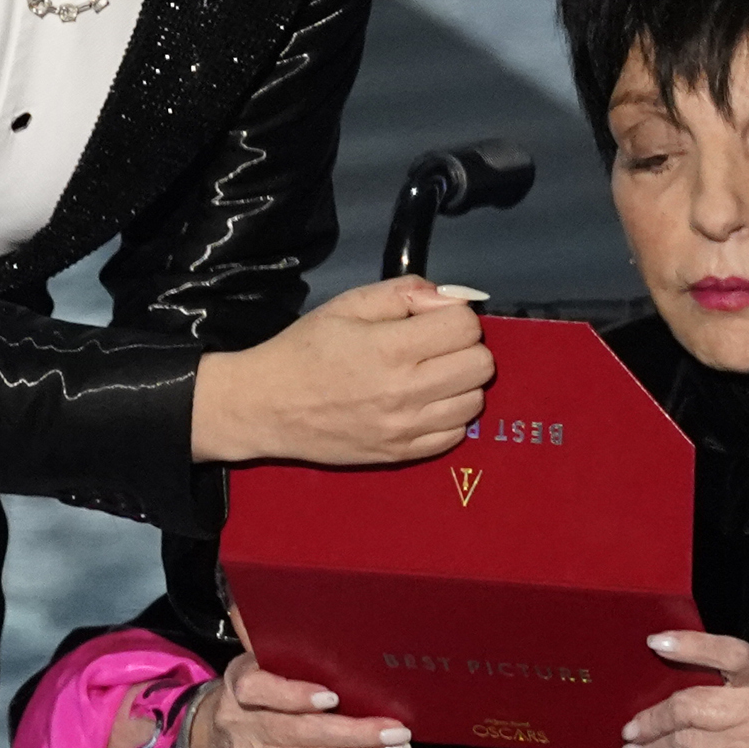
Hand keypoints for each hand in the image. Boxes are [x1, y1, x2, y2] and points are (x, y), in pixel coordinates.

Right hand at [91, 652, 409, 747]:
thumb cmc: (246, 697)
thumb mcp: (248, 662)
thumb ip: (261, 631)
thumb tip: (266, 585)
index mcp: (239, 686)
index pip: (258, 691)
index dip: (293, 695)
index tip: (330, 696)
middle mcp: (244, 727)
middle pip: (296, 732)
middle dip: (351, 732)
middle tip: (392, 726)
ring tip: (397, 743)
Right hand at [191, 277, 492, 465]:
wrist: (267, 407)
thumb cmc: (306, 349)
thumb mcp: (348, 304)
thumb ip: (404, 292)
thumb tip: (451, 298)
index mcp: (390, 348)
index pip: (466, 326)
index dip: (454, 315)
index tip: (430, 319)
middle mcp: (404, 391)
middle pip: (481, 365)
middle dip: (464, 348)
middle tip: (435, 347)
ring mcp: (405, 428)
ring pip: (475, 402)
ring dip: (459, 384)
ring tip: (429, 376)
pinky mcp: (401, 454)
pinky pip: (456, 435)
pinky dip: (448, 416)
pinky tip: (422, 403)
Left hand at [618, 634, 748, 747]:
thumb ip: (743, 688)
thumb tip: (686, 670)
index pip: (730, 649)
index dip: (692, 643)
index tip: (657, 640)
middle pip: (691, 702)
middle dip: (653, 712)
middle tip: (629, 719)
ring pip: (685, 742)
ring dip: (653, 744)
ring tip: (634, 743)